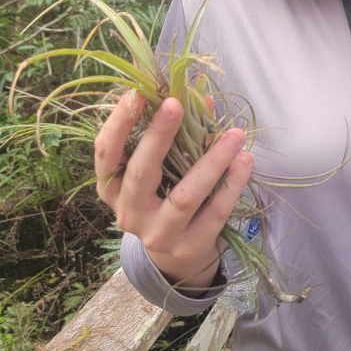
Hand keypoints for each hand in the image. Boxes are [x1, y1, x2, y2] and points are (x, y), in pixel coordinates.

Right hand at [93, 91, 252, 291]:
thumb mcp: (160, 169)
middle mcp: (129, 213)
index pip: (106, 154)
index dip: (118, 124)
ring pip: (184, 197)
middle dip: (159, 136)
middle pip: (141, 173)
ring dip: (211, 162)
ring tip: (234, 135)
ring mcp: (158, 234)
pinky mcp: (189, 246)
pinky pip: (214, 213)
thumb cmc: (166, 198)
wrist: (178, 256)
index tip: (136, 94)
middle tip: (176, 104)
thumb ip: (175, 134)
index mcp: (112, 189)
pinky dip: (232, 184)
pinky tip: (245, 161)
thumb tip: (201, 96)